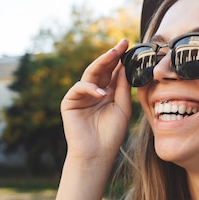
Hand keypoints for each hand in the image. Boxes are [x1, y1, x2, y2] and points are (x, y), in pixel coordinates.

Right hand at [61, 39, 131, 162]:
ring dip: (101, 63)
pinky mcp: (69, 102)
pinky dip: (90, 88)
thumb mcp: (123, 108)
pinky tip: (101, 93)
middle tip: (121, 44)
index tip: (128, 44)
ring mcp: (81, 95)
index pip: (114, 71)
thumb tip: (125, 66)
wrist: (97, 155)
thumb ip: (123, 88)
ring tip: (113, 56)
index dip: (120, 58)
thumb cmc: (111, 134)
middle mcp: (94, 91)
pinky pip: (79, 88)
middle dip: (111, 55)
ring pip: (90, 74)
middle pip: (102, 68)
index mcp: (108, 92)